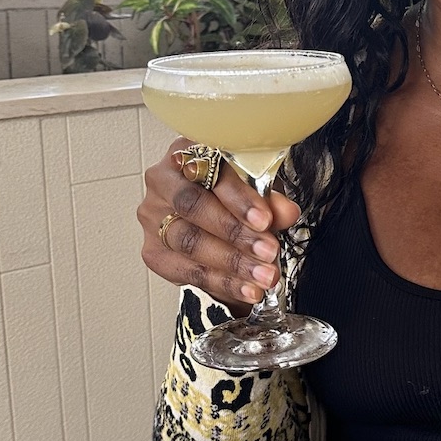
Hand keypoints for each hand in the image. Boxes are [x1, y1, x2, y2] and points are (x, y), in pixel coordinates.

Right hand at [138, 137, 301, 310]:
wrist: (209, 209)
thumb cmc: (231, 187)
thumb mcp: (255, 184)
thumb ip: (269, 197)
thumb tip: (288, 213)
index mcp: (187, 151)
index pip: (210, 172)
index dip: (239, 198)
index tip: (265, 219)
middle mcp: (162, 180)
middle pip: (193, 208)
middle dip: (236, 234)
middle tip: (268, 252)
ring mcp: (152, 216)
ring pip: (189, 242)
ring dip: (231, 264)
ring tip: (263, 276)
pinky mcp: (152, 250)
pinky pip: (186, 271)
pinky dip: (221, 283)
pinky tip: (246, 289)